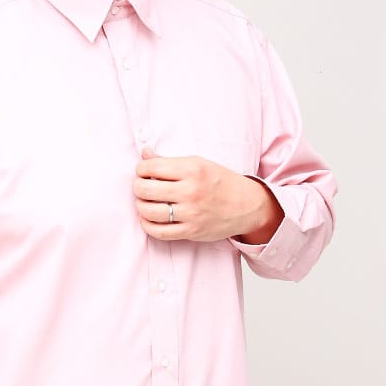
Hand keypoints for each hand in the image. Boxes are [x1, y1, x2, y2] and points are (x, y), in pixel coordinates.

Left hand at [133, 147, 282, 243]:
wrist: (247, 205)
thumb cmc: (221, 182)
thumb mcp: (199, 163)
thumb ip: (170, 161)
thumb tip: (144, 154)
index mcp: (192, 169)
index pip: (151, 167)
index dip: (141, 169)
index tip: (143, 171)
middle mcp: (191, 191)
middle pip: (145, 189)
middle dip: (137, 187)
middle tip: (141, 186)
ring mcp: (191, 213)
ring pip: (148, 211)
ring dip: (140, 206)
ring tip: (144, 202)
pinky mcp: (191, 231)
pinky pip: (159, 232)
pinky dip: (148, 225)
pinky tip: (149, 218)